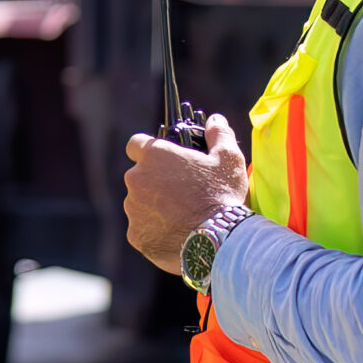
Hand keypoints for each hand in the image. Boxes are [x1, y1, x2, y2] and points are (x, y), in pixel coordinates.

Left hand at [122, 113, 250, 273]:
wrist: (220, 242)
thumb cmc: (223, 196)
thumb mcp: (228, 159)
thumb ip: (219, 134)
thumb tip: (215, 120)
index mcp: (153, 156)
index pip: (135, 144)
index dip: (149, 151)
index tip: (163, 160)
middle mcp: (136, 180)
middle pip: (138, 176)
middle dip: (154, 181)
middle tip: (181, 192)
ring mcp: (133, 210)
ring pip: (139, 204)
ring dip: (153, 206)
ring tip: (182, 216)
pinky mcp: (136, 235)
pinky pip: (142, 229)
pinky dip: (154, 231)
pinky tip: (177, 234)